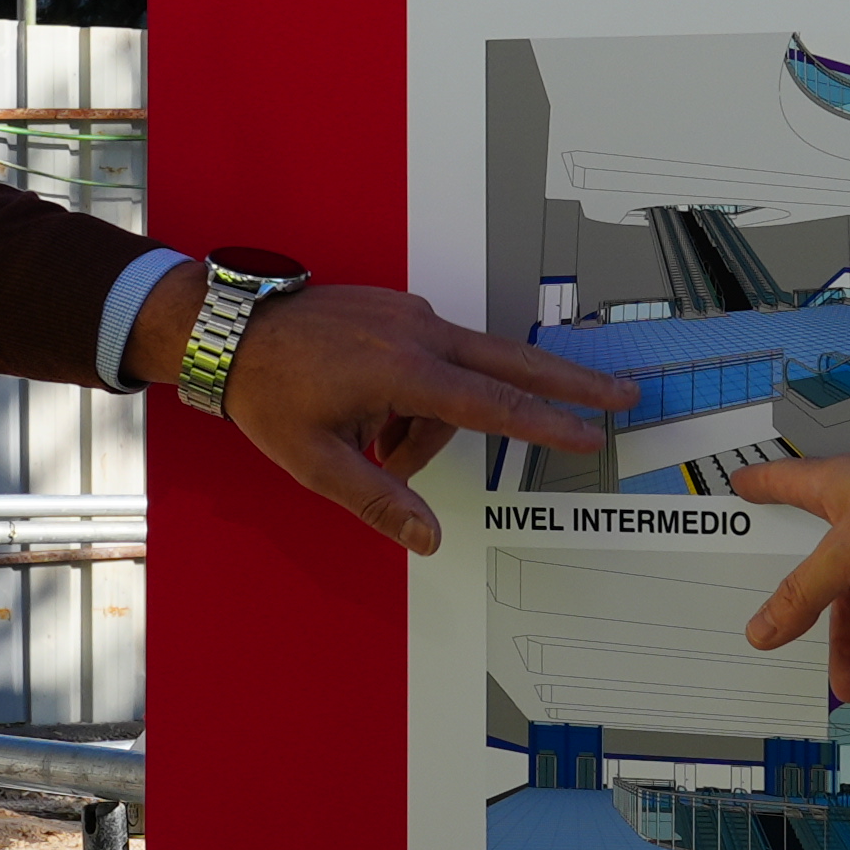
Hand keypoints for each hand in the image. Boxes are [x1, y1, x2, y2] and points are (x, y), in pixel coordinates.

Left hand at [214, 281, 613, 550]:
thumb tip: (429, 540)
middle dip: (568, 383)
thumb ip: (379, 500)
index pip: (493, 404)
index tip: (593, 430)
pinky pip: (431, 357)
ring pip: (457, 375)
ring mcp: (408, 315)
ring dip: (435, 423)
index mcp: (402, 371)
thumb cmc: (267, 393)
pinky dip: (419, 396)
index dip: (549, 422)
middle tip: (620, 395)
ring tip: (378, 451)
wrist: (229, 328)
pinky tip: (374, 418)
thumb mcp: (314, 462)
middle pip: (511, 364)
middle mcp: (416, 334)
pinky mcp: (397, 309)